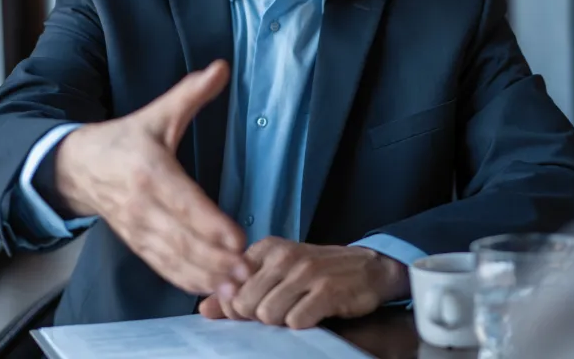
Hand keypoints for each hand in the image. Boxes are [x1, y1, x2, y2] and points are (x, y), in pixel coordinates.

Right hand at [54, 60, 251, 296]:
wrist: (75, 167)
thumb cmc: (123, 140)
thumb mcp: (156, 114)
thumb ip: (190, 94)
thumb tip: (221, 67)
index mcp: (149, 171)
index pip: (183, 202)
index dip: (209, 223)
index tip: (236, 239)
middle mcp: (142, 206)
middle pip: (182, 239)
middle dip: (216, 259)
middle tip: (249, 273)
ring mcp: (137, 230)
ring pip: (174, 259)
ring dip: (206, 276)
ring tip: (238, 288)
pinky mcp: (137, 244)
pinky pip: (163, 267)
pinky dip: (187, 280)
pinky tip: (211, 290)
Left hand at [198, 237, 409, 328]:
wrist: (368, 267)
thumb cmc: (317, 273)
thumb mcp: (276, 274)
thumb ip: (239, 290)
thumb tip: (204, 310)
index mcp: (266, 249)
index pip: (230, 287)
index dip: (237, 308)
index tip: (256, 307)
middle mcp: (284, 256)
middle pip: (245, 304)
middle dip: (258, 317)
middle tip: (281, 310)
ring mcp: (306, 272)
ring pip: (268, 315)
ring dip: (282, 322)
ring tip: (298, 310)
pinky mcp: (327, 290)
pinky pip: (297, 321)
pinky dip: (303, 324)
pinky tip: (314, 313)